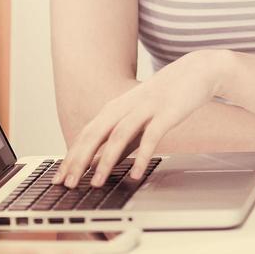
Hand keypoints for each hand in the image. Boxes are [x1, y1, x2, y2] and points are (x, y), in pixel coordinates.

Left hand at [59, 48, 228, 185]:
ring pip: (119, 135)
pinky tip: (136, 173)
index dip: (71, 155)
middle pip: (95, 134)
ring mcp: (145, 108)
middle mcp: (125, 106)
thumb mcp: (137, 116)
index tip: (59, 177)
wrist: (195, 71)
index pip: (86, 134)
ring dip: (105, 161)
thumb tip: (102, 163)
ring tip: (97, 183)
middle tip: (68, 183)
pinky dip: (142, 156)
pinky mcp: (166, 113)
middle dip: (79, 160)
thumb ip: (122, 139)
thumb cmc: (164, 97)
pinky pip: (151, 137)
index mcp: (116, 108)